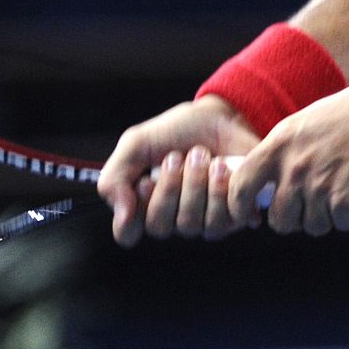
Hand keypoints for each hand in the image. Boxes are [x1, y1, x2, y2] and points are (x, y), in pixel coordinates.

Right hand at [96, 96, 259, 247]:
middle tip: (177, 156)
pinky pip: (223, 220)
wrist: (219, 115)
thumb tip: (121, 215)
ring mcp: (203, 221)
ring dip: (195, 184)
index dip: (133, 213)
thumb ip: (115, 177)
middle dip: (168, 187)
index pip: (127, 233)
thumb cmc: (177, 132)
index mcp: (144, 204)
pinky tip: (222, 167)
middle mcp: (172, 218)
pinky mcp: (234, 216)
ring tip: (201, 155)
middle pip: (159, 227)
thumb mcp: (136, 144)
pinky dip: (221, 189)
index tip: (146, 181)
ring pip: (190, 224)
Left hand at [228, 77, 348, 235]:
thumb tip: (269, 184)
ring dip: (326, 215)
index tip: (249, 214)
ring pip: (312, 225)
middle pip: (280, 219)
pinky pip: (341, 224)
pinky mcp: (346, 202)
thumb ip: (284, 152)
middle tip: (311, 203)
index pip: (241, 186)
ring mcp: (320, 188)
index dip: (239, 206)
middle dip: (295, 217)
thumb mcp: (306, 123)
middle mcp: (295, 168)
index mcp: (279, 144)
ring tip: (343, 187)